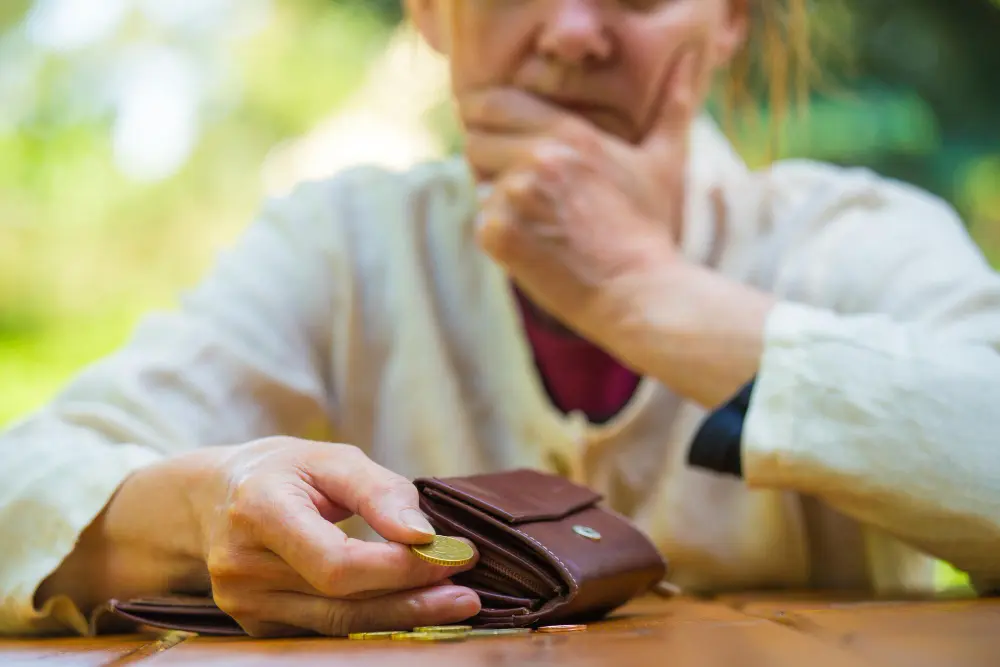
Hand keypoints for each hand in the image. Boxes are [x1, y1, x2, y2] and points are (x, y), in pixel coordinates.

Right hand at [192, 438, 479, 636]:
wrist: (212, 500)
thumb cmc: (282, 472)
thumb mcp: (329, 458)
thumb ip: (378, 490)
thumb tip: (422, 534)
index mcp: (259, 511)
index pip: (337, 562)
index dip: (399, 567)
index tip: (452, 554)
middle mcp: (242, 566)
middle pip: (341, 601)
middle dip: (411, 599)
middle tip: (468, 595)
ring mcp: (244, 602)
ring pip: (338, 624)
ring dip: (401, 617)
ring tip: (453, 606)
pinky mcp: (255, 623)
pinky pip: (324, 629)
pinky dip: (372, 621)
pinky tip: (410, 609)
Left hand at [458, 48, 701, 352]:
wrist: (640, 292)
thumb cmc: (650, 230)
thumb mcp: (663, 163)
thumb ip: (670, 110)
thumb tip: (688, 65)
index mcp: (569, 133)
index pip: (495, 102)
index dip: (491, 119)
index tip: (501, 137)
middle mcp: (537, 157)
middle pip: (476, 140)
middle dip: (491, 160)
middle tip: (524, 190)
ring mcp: (514, 196)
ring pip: (480, 185)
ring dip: (500, 201)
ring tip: (541, 225)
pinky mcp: (499, 234)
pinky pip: (481, 223)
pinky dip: (501, 237)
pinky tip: (537, 249)